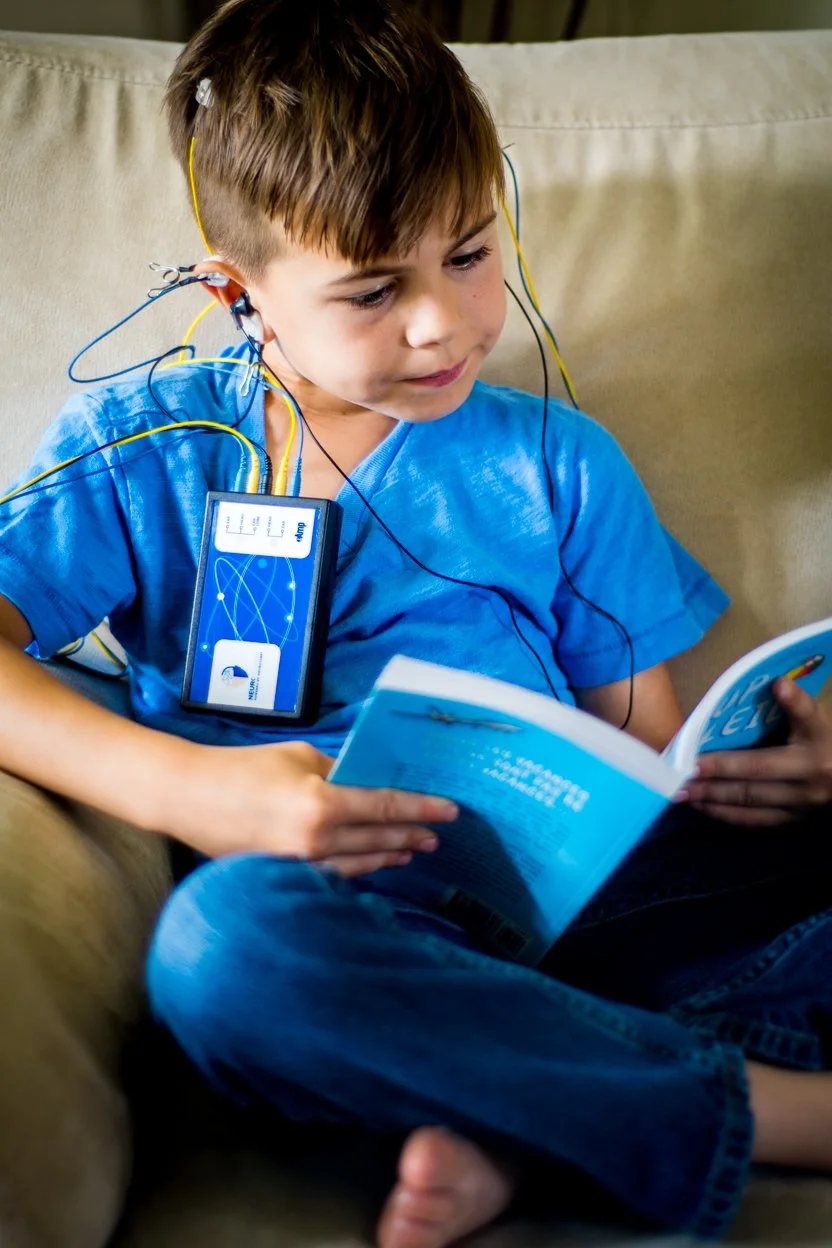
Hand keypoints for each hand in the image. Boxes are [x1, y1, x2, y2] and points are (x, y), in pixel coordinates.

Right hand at [162, 739, 457, 874]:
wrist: (188, 797)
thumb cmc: (243, 768)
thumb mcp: (299, 757)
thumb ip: (337, 772)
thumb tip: (366, 781)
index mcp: (322, 803)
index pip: (386, 808)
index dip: (422, 810)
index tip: (450, 813)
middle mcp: (316, 840)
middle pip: (378, 840)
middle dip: (411, 836)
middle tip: (435, 836)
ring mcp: (299, 864)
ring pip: (359, 864)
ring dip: (388, 856)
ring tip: (410, 852)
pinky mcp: (284, 875)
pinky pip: (332, 874)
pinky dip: (356, 868)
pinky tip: (370, 865)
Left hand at [678, 679, 831, 824]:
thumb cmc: (830, 738)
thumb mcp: (820, 718)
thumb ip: (798, 704)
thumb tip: (777, 684)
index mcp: (812, 753)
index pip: (764, 757)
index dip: (729, 760)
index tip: (695, 759)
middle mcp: (806, 783)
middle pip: (752, 780)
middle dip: (712, 779)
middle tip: (678, 776)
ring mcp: (801, 806)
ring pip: (750, 803)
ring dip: (713, 799)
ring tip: (682, 794)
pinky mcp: (795, 819)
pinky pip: (756, 820)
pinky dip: (727, 814)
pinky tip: (705, 806)